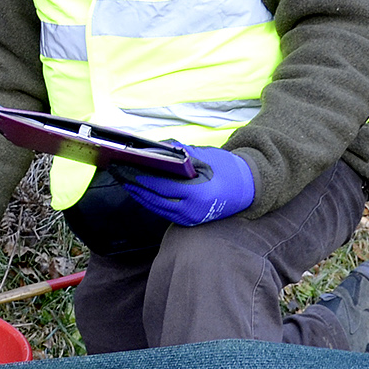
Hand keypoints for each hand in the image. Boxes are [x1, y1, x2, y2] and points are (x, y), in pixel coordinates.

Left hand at [121, 144, 253, 225]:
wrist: (247, 189)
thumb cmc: (227, 170)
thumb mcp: (207, 157)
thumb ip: (183, 153)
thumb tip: (160, 147)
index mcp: (198, 193)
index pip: (163, 187)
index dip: (144, 179)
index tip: (130, 169)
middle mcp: (192, 210)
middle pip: (156, 200)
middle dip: (137, 187)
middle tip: (121, 175)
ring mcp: (190, 219)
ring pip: (157, 208)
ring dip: (141, 196)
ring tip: (127, 182)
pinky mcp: (188, 222)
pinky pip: (164, 212)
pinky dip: (151, 202)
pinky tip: (141, 192)